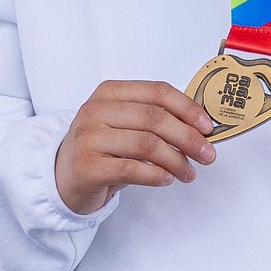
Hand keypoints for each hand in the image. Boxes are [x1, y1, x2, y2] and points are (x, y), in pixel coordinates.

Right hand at [54, 80, 217, 214]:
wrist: (63, 177)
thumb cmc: (103, 149)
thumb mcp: (125, 125)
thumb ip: (155, 119)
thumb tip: (201, 127)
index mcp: (109, 92)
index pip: (157, 91)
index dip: (187, 108)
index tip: (207, 126)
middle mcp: (96, 110)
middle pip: (155, 118)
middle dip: (188, 138)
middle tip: (207, 155)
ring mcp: (88, 137)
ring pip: (147, 144)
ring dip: (176, 161)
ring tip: (188, 173)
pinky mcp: (87, 166)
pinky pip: (132, 169)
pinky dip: (156, 175)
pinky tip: (167, 179)